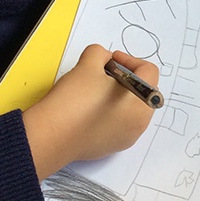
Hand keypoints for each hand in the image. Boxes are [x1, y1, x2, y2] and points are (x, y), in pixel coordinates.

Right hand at [22, 46, 158, 179]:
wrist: (50, 135)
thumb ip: (101, 53)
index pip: (148, 72)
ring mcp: (128, 137)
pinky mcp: (114, 147)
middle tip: (105, 73)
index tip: (110, 61)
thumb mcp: (88, 64)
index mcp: (141, 101)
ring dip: (121, 95)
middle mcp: (141, 123)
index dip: (129, 60)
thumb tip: (105, 60)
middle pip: (145, 91)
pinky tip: (92, 109)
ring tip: (98, 90)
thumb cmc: (74, 99)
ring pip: (133, 109)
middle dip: (128, 77)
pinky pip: (121, 124)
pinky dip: (113, 112)